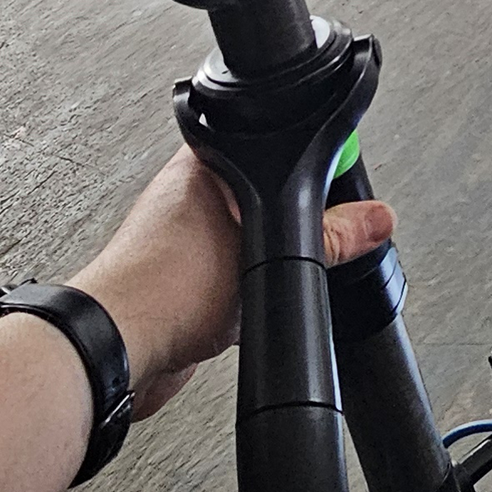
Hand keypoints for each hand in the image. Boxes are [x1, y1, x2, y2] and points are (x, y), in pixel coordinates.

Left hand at [70, 144, 395, 420]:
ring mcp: (183, 240)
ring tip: (267, 281)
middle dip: (290, 225)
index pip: (270, 141)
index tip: (335, 188)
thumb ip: (326, 237)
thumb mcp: (267, 253)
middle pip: (265, 197)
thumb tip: (373, 220)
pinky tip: (245, 310)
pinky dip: (243, 297)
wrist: (118, 349)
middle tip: (310, 243)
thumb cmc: (164, 286)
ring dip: (263, 265)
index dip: (306, 165)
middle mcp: (188, 194)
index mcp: (204, 163)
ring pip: (248, 243)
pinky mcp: (181, 283)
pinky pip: (229, 281)